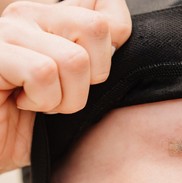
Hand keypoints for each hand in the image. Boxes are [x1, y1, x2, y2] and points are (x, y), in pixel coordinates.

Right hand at [0, 0, 131, 172]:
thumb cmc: (39, 118)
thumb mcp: (77, 85)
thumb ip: (97, 55)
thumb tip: (117, 33)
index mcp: (56, 18)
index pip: (107, 4)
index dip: (117, 38)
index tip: (96, 70)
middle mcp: (32, 14)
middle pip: (97, 27)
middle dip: (93, 76)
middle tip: (66, 92)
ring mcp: (10, 31)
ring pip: (75, 58)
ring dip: (66, 98)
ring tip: (43, 102)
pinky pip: (43, 73)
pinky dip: (42, 101)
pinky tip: (23, 103)